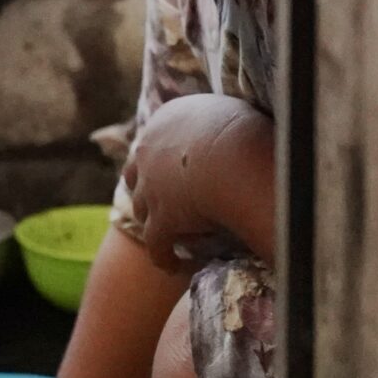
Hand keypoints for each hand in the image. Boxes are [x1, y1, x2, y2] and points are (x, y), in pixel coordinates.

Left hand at [121, 95, 272, 273]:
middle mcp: (147, 152)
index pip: (155, 138)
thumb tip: (229, 122)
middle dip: (146, 187)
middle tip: (162, 200)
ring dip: (152, 221)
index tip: (174, 167)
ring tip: (169, 234)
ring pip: (141, 209)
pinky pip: (156, 245)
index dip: (162, 155)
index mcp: (164, 121)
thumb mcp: (225, 111)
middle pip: (136, 173)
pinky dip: (164, 256)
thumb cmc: (241, 127)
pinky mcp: (160, 219)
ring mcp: (149, 188)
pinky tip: (175, 266)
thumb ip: (215, 119)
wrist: (232, 157)